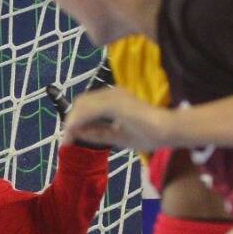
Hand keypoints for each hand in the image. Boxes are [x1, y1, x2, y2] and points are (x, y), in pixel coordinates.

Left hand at [59, 87, 179, 150]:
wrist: (167, 131)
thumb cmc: (149, 134)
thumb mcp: (117, 136)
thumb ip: (98, 133)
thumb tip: (77, 133)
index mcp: (114, 98)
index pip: (88, 106)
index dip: (75, 120)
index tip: (68, 138)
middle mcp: (112, 93)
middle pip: (82, 103)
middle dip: (70, 120)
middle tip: (65, 140)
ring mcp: (113, 95)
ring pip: (83, 105)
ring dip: (72, 122)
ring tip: (67, 139)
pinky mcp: (115, 102)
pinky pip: (90, 110)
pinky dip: (79, 121)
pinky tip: (74, 132)